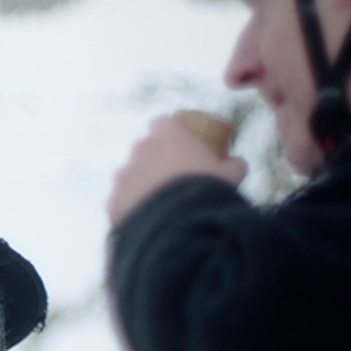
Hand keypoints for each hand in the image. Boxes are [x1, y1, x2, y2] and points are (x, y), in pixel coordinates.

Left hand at [106, 114, 246, 225]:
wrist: (180, 225)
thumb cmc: (207, 192)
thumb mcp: (229, 177)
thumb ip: (232, 166)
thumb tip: (238, 164)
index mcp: (167, 135)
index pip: (163, 125)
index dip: (170, 136)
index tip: (180, 149)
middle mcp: (140, 151)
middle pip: (143, 150)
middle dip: (154, 162)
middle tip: (173, 182)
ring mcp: (123, 176)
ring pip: (129, 177)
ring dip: (141, 186)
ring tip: (161, 208)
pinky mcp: (113, 203)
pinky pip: (121, 203)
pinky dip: (131, 210)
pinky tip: (148, 224)